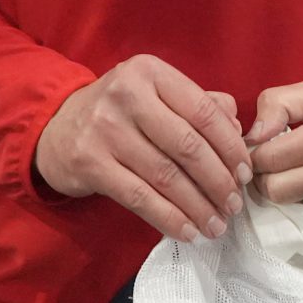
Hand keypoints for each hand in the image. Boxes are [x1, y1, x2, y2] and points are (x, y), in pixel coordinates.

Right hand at [34, 54, 249, 242]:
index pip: (203, 110)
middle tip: (234, 205)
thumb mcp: (156, 93)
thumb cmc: (121, 110)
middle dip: (218, 181)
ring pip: (166, 176)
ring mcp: (106, 129)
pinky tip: (188, 231)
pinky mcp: (90, 163)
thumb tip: (238, 130)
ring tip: (217, 225)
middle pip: (187, 145)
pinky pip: (139, 197)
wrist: (57, 126)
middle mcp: (127, 95)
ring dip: (197, 206)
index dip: (230, 146)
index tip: (245, 173)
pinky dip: (168, 218)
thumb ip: (199, 104)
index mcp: (150, 72)